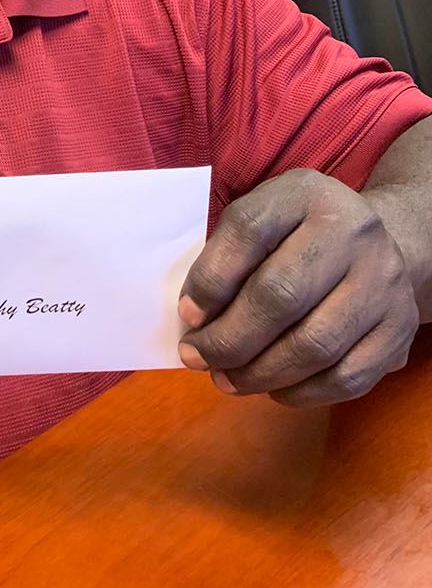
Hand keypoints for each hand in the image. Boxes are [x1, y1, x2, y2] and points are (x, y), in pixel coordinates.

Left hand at [178, 170, 419, 406]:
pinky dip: (302, 392)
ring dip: (259, 373)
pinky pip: (347, 376)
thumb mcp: (263, 218)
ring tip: (226, 379)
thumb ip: (226, 256)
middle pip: (281, 295)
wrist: (379, 242)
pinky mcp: (400, 326)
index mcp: (304, 194)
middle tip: (198, 358)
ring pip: (314, 345)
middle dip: (228, 339)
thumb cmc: (297, 235)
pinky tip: (274, 388)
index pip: (249, 231)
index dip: (211, 279)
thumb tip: (195, 319)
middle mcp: (352, 232)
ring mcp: (383, 281)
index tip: (187, 316)